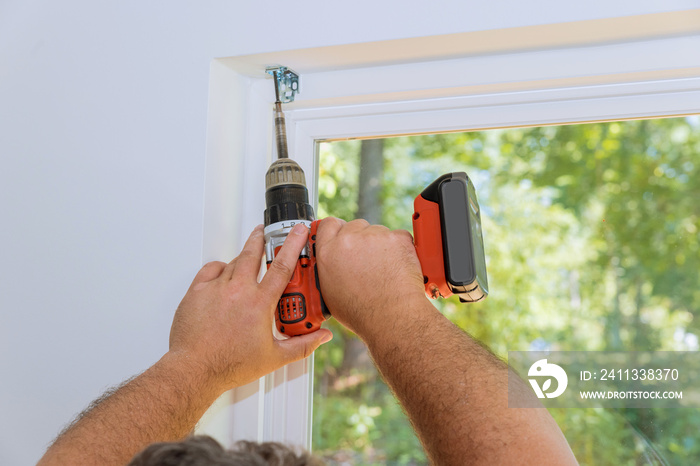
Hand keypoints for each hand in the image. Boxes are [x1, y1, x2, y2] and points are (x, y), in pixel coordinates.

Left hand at [168, 224, 332, 391]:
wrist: (195, 370)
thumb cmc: (229, 365)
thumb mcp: (274, 358)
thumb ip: (303, 345)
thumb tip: (321, 337)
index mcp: (259, 303)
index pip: (282, 266)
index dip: (293, 245)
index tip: (298, 231)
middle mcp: (238, 291)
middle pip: (254, 253)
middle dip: (262, 239)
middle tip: (267, 232)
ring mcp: (216, 289)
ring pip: (233, 262)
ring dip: (243, 257)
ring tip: (248, 258)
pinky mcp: (197, 292)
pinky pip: (211, 269)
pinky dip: (219, 268)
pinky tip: (223, 273)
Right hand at [315, 218, 425, 336]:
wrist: (391, 317)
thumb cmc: (362, 312)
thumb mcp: (330, 293)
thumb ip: (328, 268)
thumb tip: (332, 261)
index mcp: (328, 253)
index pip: (328, 224)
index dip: (337, 229)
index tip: (342, 234)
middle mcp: (348, 240)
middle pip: (354, 226)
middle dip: (361, 239)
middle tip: (369, 259)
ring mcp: (374, 237)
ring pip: (377, 231)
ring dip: (381, 244)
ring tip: (385, 269)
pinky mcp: (396, 238)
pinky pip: (398, 236)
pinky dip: (400, 248)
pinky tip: (397, 266)